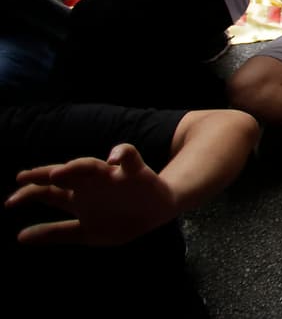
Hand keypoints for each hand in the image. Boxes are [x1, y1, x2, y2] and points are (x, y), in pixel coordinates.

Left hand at [7, 143, 177, 245]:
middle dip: (45, 175)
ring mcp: (112, 176)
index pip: (48, 192)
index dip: (28, 194)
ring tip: (60, 173)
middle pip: (64, 175)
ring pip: (91, 165)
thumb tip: (20, 237)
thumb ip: (56, 233)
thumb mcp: (87, 232)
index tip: (9, 203)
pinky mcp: (135, 171)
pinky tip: (114, 158)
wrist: (157, 212)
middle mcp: (91, 184)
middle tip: (24, 177)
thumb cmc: (120, 220)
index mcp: (78, 198)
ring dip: (76, 167)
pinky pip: (129, 156)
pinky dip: (122, 154)